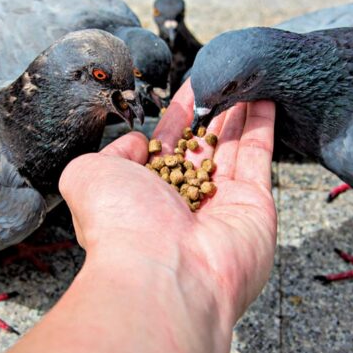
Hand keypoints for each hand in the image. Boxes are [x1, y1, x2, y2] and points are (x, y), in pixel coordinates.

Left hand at [60, 80, 276, 325]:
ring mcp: (222, 204)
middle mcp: (184, 200)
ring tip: (246, 78)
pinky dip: (262, 125)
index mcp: (146, 193)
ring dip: (240, 111)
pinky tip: (263, 95)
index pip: (167, 144)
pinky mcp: (255, 206)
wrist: (162, 274)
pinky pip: (258, 157)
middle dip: (213, 111)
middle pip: (203, 145)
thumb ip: (113, 152)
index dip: (179, 115)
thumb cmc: (119, 225)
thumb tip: (138, 142)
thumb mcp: (89, 175)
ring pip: (233, 147)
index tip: (191, 86)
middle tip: (224, 79)